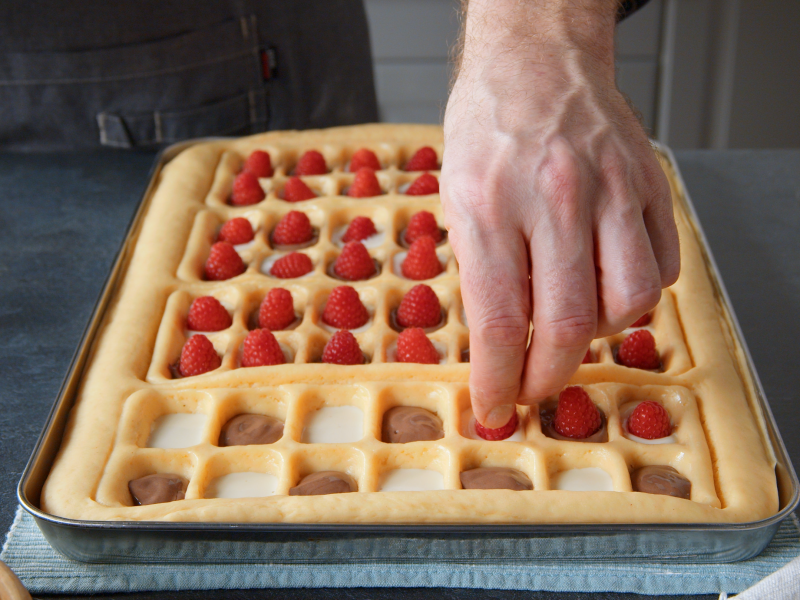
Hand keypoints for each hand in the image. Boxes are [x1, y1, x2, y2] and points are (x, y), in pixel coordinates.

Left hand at [441, 0, 679, 427]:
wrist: (537, 60)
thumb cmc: (490, 130)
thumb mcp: (458, 199)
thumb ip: (484, 271)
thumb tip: (505, 343)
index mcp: (490, 205)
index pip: (500, 322)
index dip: (499, 381)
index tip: (496, 408)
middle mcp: (554, 199)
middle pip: (569, 324)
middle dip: (549, 376)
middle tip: (535, 388)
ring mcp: (611, 189)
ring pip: (631, 301)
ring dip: (601, 334)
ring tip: (575, 323)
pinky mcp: (649, 184)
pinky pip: (662, 266)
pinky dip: (637, 292)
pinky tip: (607, 280)